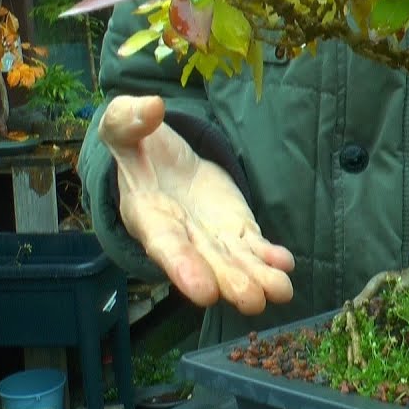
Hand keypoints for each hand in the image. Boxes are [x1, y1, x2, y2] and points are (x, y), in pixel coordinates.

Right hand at [98, 95, 294, 314]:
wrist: (161, 159)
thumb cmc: (136, 146)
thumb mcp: (122, 126)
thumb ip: (129, 119)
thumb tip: (151, 108)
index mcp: (148, 215)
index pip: (166, 246)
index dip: (183, 268)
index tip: (202, 291)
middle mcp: (181, 234)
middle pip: (206, 262)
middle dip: (229, 280)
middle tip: (250, 300)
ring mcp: (211, 235)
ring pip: (235, 261)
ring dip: (257, 277)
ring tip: (281, 291)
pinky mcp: (235, 226)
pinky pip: (253, 245)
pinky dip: (269, 257)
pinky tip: (286, 265)